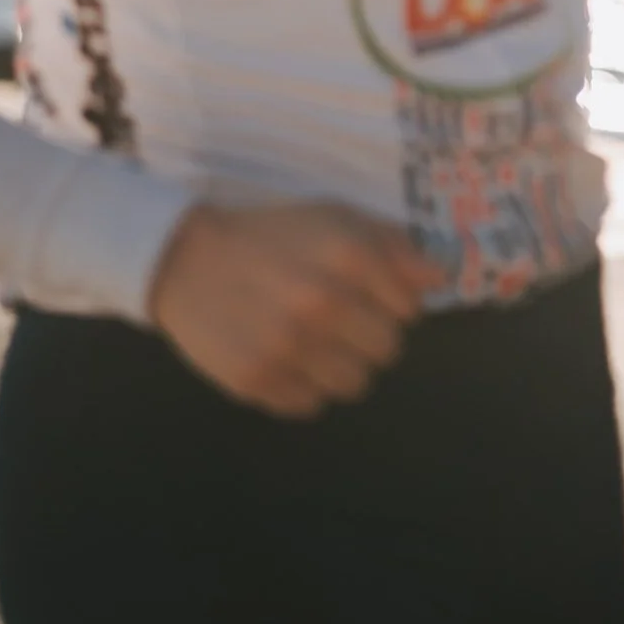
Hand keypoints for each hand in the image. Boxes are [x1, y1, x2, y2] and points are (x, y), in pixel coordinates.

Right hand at [149, 200, 443, 418]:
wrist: (186, 259)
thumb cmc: (271, 234)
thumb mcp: (334, 217)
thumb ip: (391, 245)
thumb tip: (437, 278)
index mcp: (347, 257)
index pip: (409, 309)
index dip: (392, 301)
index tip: (368, 294)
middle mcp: (321, 305)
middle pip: (386, 351)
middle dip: (369, 335)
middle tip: (339, 319)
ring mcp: (288, 348)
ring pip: (353, 385)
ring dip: (340, 365)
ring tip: (313, 341)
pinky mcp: (257, 383)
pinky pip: (309, 405)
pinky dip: (303, 386)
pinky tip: (283, 356)